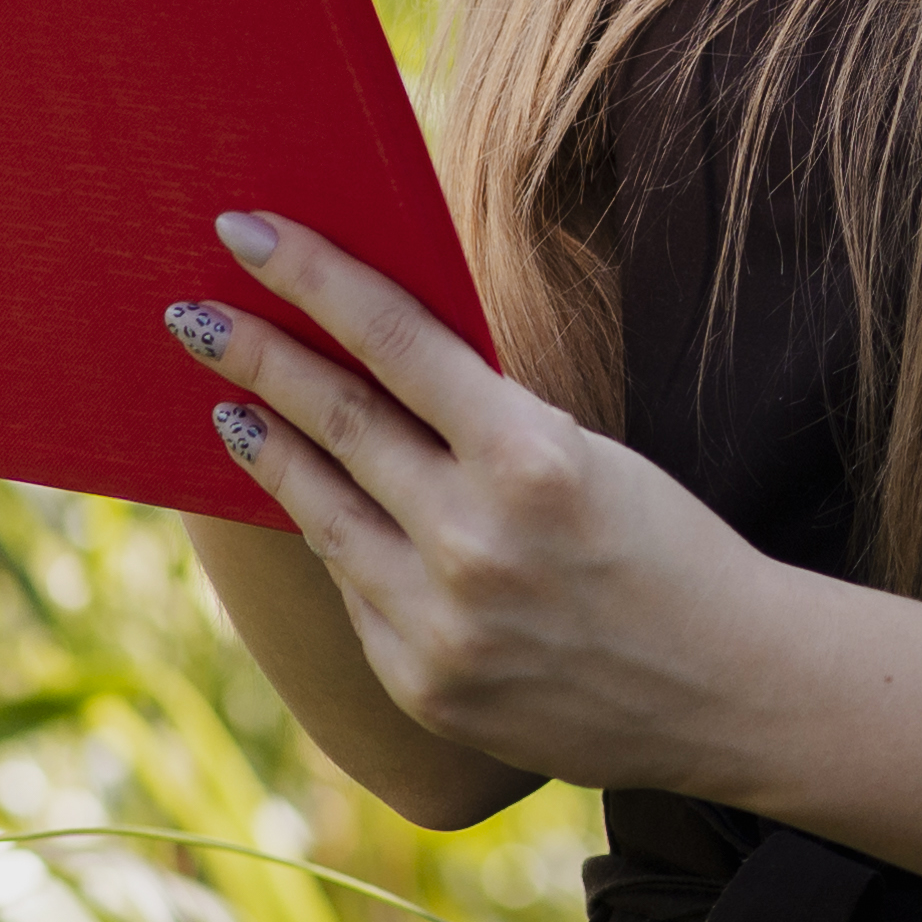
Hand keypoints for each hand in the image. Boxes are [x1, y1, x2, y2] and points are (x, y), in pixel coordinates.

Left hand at [168, 211, 770, 798]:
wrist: (729, 688)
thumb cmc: (666, 545)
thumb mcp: (592, 453)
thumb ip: (484, 419)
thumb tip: (374, 362)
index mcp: (533, 460)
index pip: (395, 342)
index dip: (314, 280)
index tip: (247, 233)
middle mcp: (475, 543)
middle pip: (338, 423)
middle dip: (255, 357)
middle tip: (192, 314)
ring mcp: (441, 625)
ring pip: (323, 514)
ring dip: (269, 451)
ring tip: (228, 406)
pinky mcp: (423, 685)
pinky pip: (356, 594)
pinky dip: (334, 541)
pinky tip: (314, 508)